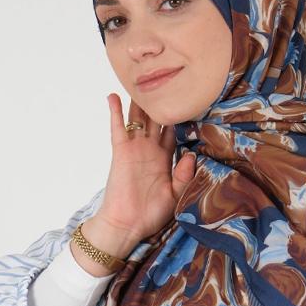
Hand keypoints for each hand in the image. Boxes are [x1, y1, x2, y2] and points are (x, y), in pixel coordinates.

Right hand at [94, 93, 196, 244]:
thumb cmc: (150, 214)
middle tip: (168, 81)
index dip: (182, 118)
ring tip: (142, 80)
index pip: (175, 133)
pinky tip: (115, 95)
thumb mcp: (175, 195)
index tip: (191, 100)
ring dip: (140, 101)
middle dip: (161, 103)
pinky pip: (118, 128)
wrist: (127, 225)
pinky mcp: (120, 152)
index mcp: (165, 160)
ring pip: (138, 119)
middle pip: (156, 120)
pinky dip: (116, 112)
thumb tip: (190, 154)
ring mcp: (135, 149)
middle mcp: (150, 150)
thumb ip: (184, 176)